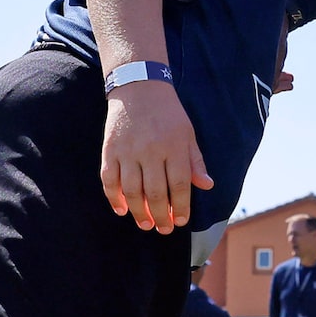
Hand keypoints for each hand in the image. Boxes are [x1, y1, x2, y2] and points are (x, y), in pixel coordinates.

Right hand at [99, 80, 210, 232]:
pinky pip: (108, 179)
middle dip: (160, 216)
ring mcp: (128, 151)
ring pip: (131, 190)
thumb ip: (195, 161)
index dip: (180, 207)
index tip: (180, 221)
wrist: (138, 87)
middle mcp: (150, 150)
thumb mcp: (188, 134)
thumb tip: (207, 186)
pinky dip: (114, 198)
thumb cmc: (168, 114)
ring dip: (138, 212)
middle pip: (154, 192)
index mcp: (174, 147)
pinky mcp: (109, 150)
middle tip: (163, 229)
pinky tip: (122, 209)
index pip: (178, 185)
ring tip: (145, 224)